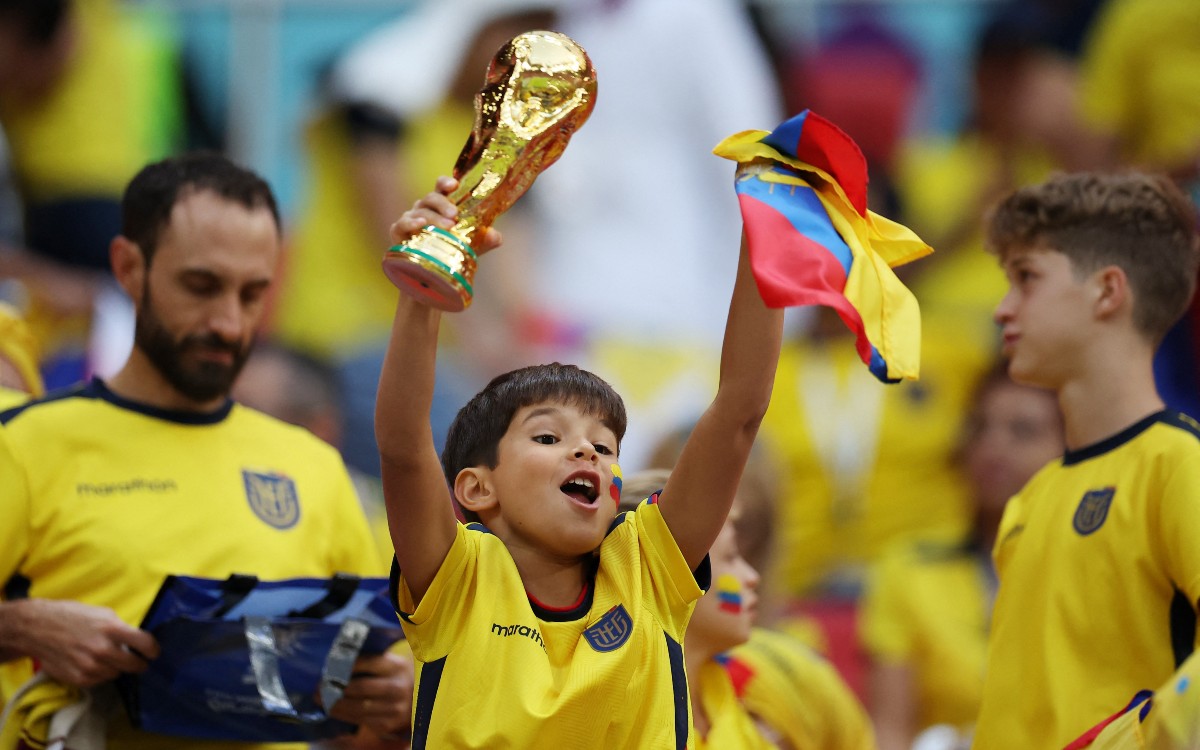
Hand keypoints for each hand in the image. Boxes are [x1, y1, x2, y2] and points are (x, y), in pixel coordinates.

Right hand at [8, 599, 158, 687]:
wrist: (37, 628)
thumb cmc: (71, 616)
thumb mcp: (101, 613)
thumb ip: (120, 628)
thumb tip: (135, 640)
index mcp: (111, 629)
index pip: (144, 643)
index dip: (153, 650)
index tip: (154, 653)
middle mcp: (102, 649)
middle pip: (134, 665)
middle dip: (139, 664)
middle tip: (139, 662)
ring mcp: (90, 666)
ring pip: (117, 674)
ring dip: (116, 668)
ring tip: (106, 658)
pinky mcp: (79, 678)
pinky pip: (100, 681)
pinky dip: (100, 674)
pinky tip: (92, 663)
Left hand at [327, 651, 413, 738]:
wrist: (419, 700)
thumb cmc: (396, 677)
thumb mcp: (390, 664)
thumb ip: (369, 661)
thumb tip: (337, 659)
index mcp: (396, 666)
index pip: (366, 663)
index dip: (344, 666)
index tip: (328, 667)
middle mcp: (397, 687)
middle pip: (359, 688)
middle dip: (335, 688)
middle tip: (318, 687)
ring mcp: (394, 708)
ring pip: (357, 708)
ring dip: (335, 705)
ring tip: (321, 700)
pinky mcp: (388, 724)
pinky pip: (360, 721)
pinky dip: (344, 715)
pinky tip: (333, 710)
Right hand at [388, 176, 501, 254]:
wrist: (430, 278)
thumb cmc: (450, 253)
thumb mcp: (471, 247)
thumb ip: (484, 240)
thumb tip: (495, 236)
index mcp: (441, 206)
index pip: (441, 187)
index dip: (446, 183)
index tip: (454, 185)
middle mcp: (424, 209)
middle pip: (431, 198)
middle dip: (443, 203)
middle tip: (455, 214)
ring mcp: (410, 219)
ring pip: (419, 211)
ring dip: (434, 217)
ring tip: (447, 226)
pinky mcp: (398, 234)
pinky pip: (401, 225)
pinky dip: (410, 223)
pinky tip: (420, 224)